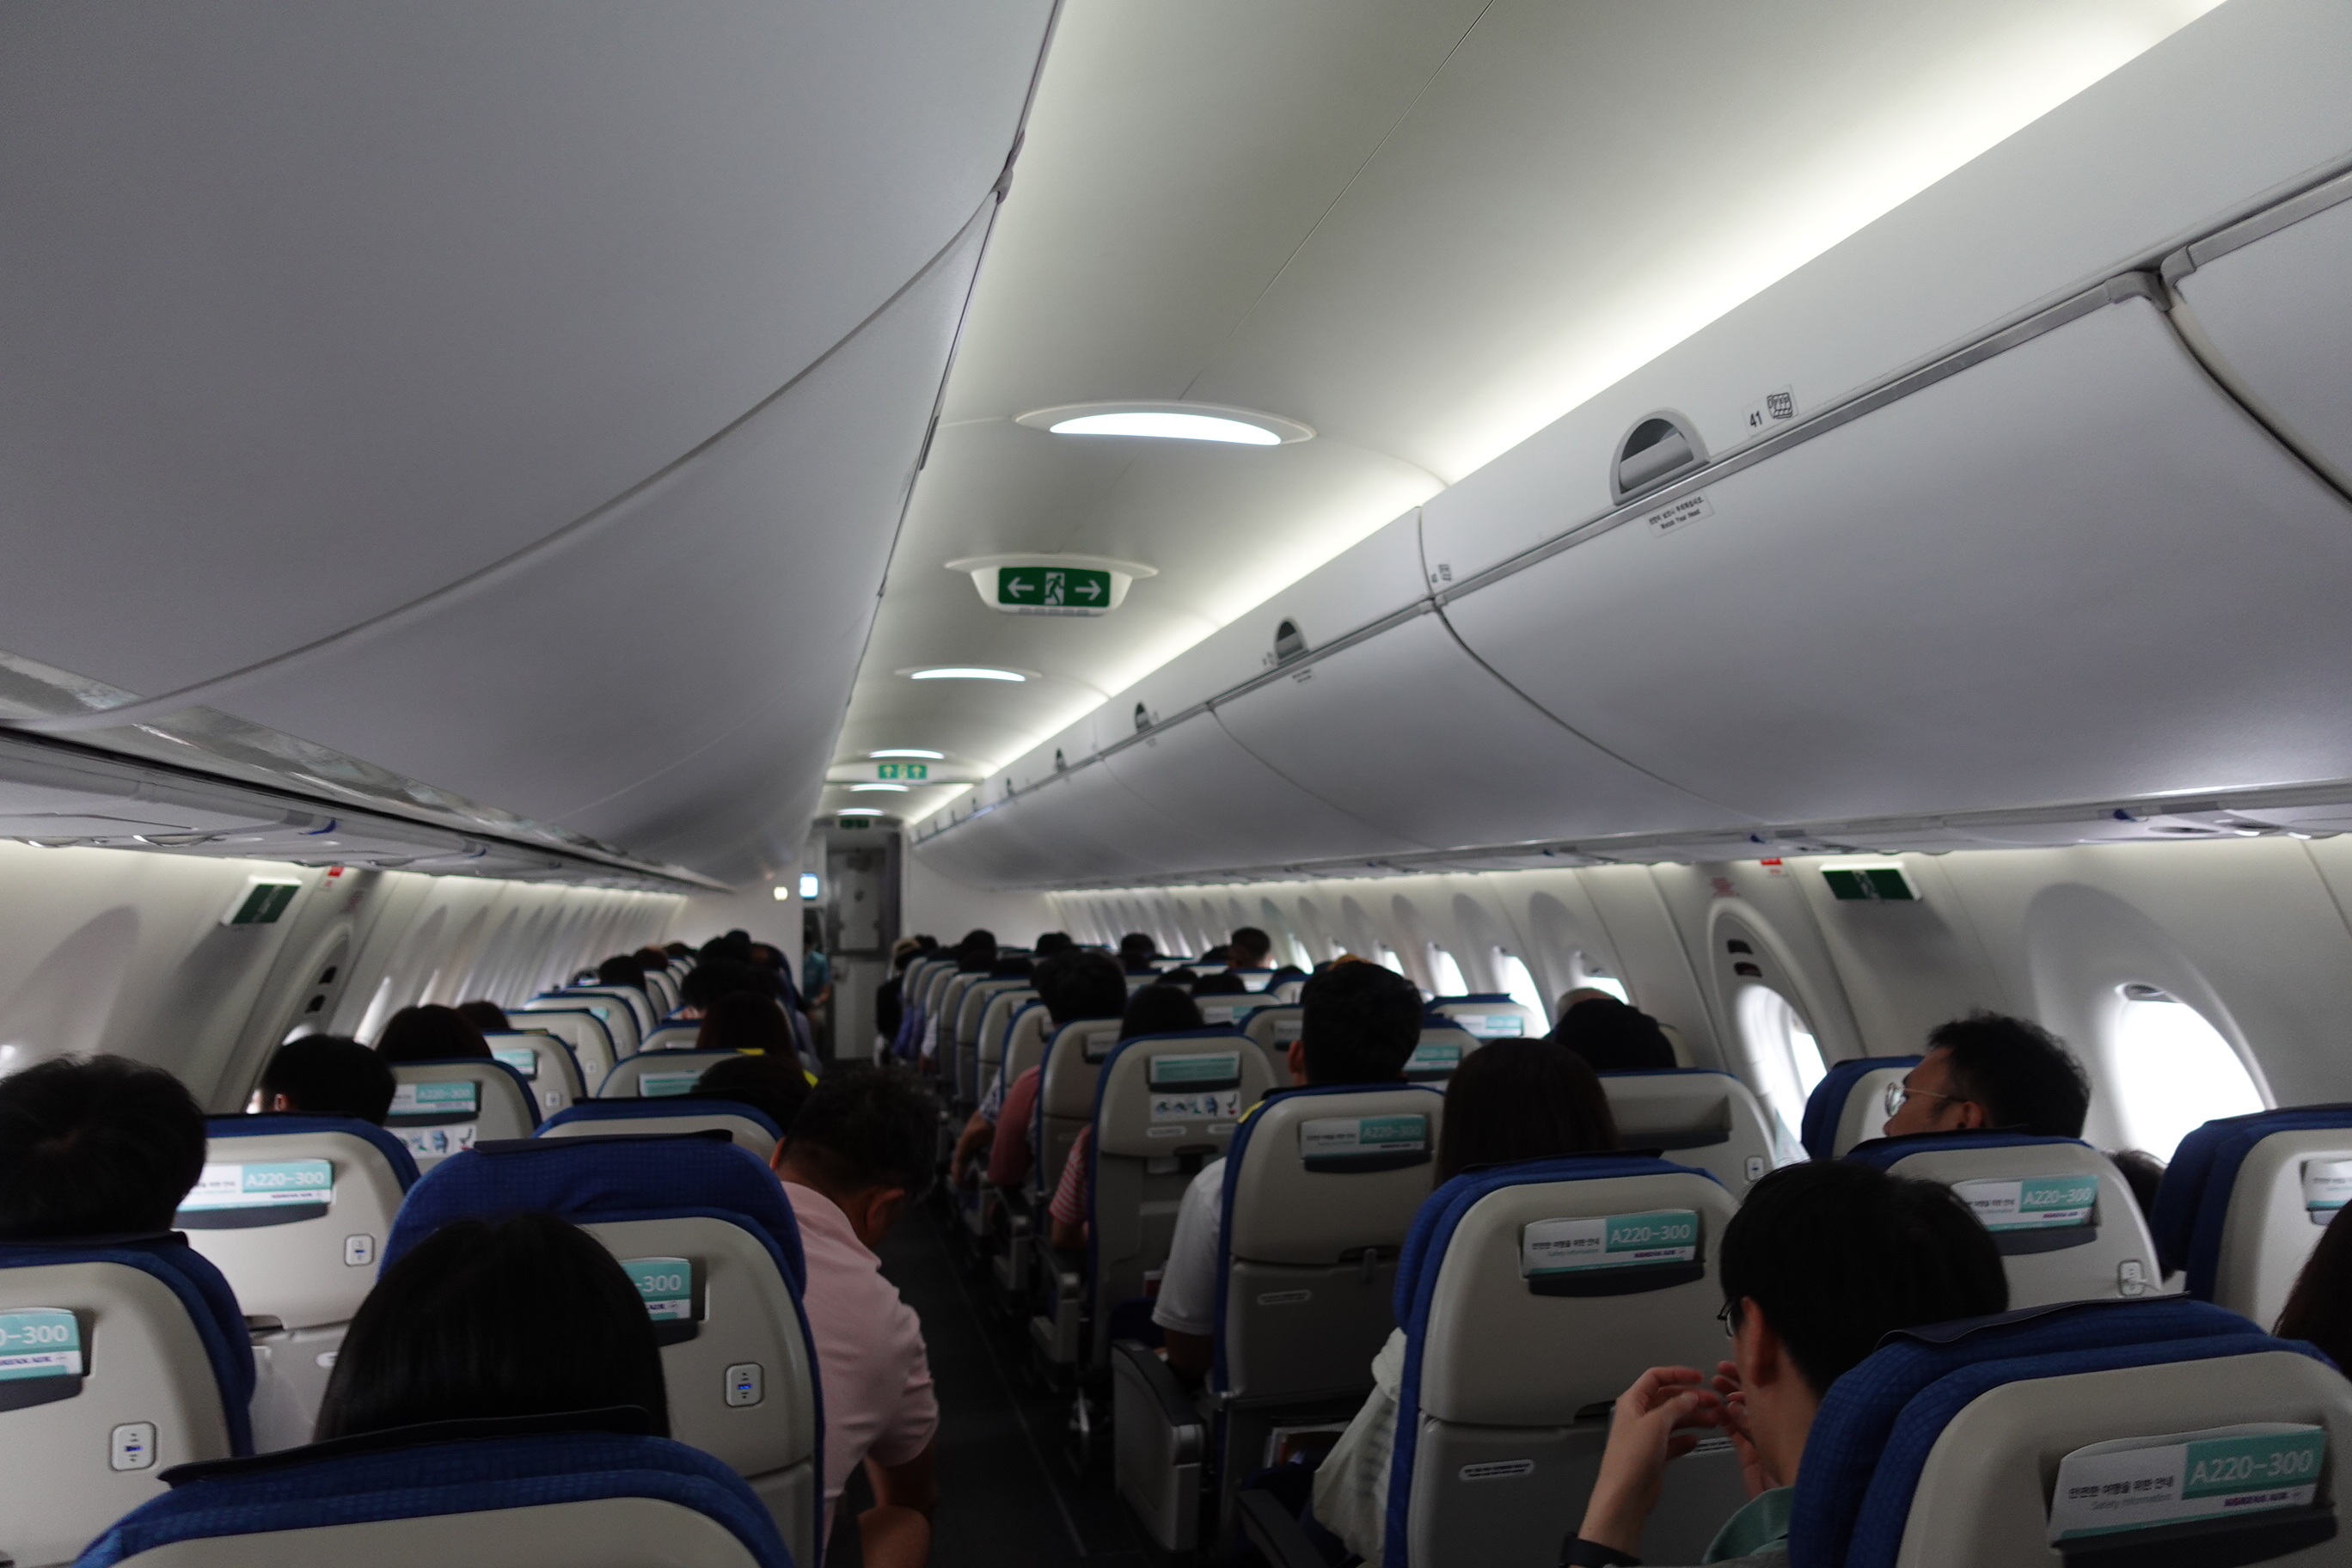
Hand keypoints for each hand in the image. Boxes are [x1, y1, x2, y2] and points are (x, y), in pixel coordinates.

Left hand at [1576, 1367, 1727, 1555]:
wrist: (1626, 1495)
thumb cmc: (1632, 1458)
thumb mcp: (1656, 1423)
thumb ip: (1675, 1406)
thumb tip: (1689, 1395)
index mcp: (1632, 1402)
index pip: (1656, 1377)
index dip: (1677, 1374)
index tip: (1698, 1377)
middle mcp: (1638, 1416)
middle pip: (1668, 1398)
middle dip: (1691, 1398)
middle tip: (1712, 1402)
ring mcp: (1646, 1436)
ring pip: (1673, 1420)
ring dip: (1693, 1418)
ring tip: (1713, 1420)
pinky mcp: (1654, 1454)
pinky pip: (1673, 1441)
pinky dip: (1685, 1439)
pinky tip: (1695, 1440)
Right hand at [1712, 1360, 1777, 1496]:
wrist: (1786, 1496)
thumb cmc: (1790, 1455)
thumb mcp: (1768, 1413)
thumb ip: (1750, 1394)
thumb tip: (1742, 1374)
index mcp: (1792, 1403)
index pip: (1771, 1376)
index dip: (1752, 1365)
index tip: (1737, 1354)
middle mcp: (1781, 1417)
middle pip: (1756, 1392)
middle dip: (1736, 1379)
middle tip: (1720, 1369)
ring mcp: (1767, 1434)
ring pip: (1744, 1408)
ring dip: (1727, 1395)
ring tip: (1714, 1386)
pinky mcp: (1753, 1451)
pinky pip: (1737, 1428)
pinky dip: (1725, 1417)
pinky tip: (1716, 1409)